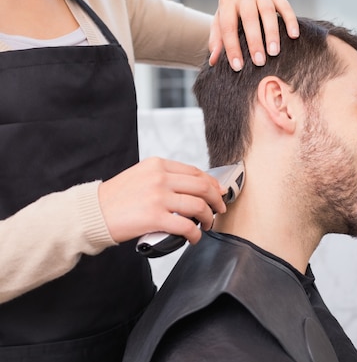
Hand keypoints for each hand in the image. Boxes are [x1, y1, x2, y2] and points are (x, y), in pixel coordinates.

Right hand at [98, 157, 226, 243]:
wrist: (91, 213)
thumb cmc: (115, 199)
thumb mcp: (140, 176)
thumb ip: (164, 177)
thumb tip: (191, 188)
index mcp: (157, 165)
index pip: (195, 171)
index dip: (212, 183)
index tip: (218, 192)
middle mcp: (160, 178)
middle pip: (202, 187)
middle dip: (216, 200)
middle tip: (219, 209)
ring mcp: (158, 197)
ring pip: (198, 206)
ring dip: (208, 218)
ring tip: (207, 225)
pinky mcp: (155, 217)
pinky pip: (186, 226)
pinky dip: (195, 234)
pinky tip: (194, 237)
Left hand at [208, 0, 298, 70]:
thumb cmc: (233, 10)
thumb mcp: (221, 20)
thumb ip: (217, 39)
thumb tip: (213, 61)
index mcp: (227, 2)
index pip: (228, 27)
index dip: (232, 48)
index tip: (238, 67)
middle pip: (249, 19)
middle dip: (254, 42)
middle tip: (259, 62)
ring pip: (268, 12)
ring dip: (272, 33)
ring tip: (274, 52)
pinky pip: (286, 7)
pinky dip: (290, 21)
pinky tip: (294, 36)